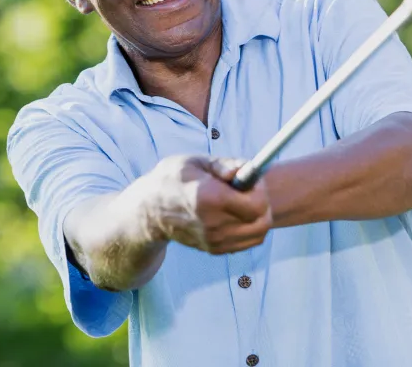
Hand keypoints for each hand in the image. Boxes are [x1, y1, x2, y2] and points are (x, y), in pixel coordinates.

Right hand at [140, 155, 272, 254]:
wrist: (148, 211)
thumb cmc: (171, 180)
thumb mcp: (194, 162)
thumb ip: (224, 165)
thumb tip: (247, 169)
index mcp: (209, 198)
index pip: (256, 204)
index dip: (260, 190)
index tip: (250, 180)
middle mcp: (213, 223)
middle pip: (262, 222)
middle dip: (263, 205)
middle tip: (250, 191)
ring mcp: (213, 240)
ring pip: (258, 235)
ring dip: (258, 218)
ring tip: (242, 202)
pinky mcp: (213, 249)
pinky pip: (246, 242)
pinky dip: (249, 228)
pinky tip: (235, 214)